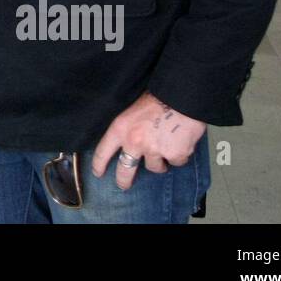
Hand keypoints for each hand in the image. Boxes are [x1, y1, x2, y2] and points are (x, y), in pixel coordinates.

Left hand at [92, 92, 206, 189]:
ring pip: (155, 167)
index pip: (103, 151)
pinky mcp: (174, 155)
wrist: (182, 96)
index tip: (98, 173)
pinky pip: (177, 162)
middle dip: (123, 180)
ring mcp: (154, 150)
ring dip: (160, 162)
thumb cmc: (157, 99)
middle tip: (123, 184)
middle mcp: (135, 142)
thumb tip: (127, 146)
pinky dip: (179, 155)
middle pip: (124, 170)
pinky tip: (181, 141)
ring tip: (165, 146)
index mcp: (121, 128)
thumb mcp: (132, 111)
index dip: (99, 165)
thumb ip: (128, 130)